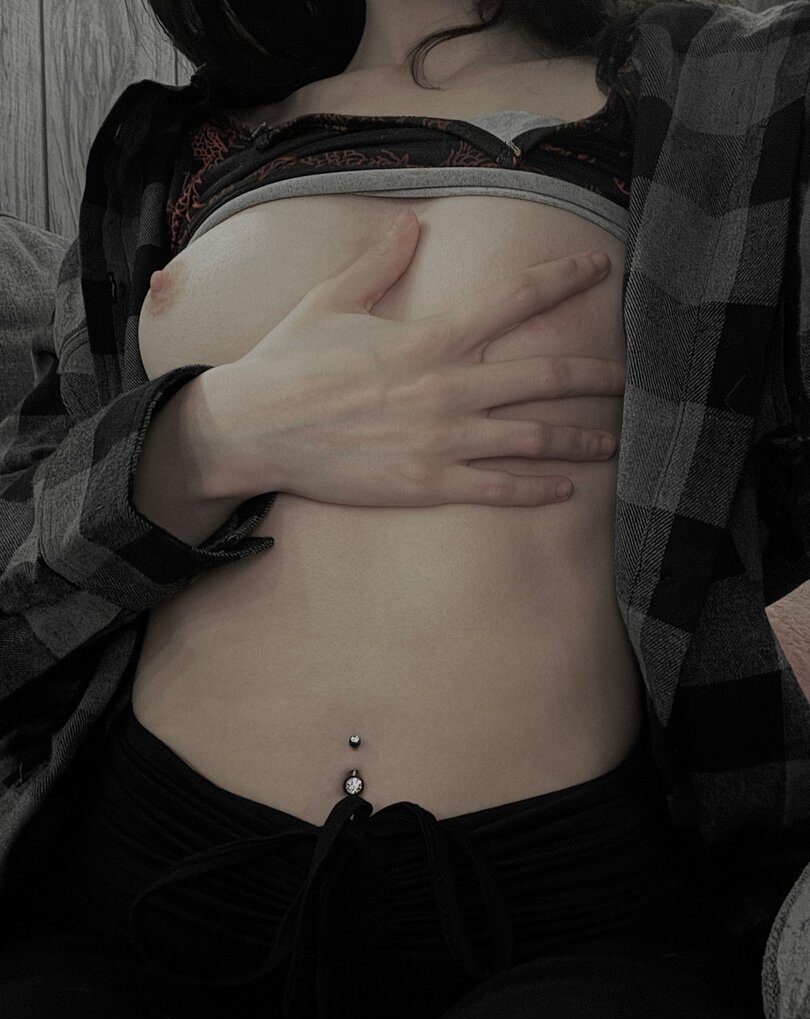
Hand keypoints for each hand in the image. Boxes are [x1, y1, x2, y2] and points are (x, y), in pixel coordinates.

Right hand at [200, 208, 622, 507]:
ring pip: (531, 437)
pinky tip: (564, 489)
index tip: (599, 268)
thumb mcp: (331, 301)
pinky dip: (537, 489)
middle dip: (595, 374)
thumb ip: (378, 263)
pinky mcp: (426, 484)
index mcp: (429, 337)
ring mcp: (441, 440)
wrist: (253, 429)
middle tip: (630, 375)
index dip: (564, 279)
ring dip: (580, 437)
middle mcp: (447, 387)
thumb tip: (411, 224)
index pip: (515, 299)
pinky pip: (496, 488)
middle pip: (544, 376)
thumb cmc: (290, 362)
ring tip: (612, 440)